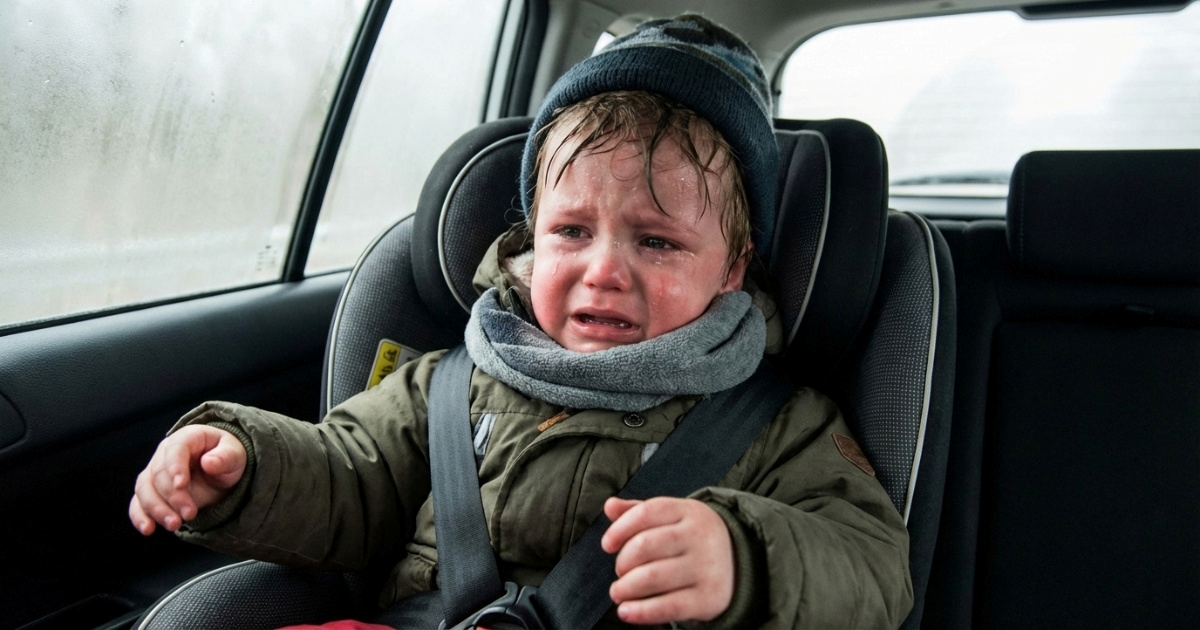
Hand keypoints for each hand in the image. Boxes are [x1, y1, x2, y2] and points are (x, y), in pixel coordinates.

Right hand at [129, 424, 246, 535]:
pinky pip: (138, 503)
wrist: (221, 471)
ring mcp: (154, 472)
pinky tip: (148, 529)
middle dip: (173, 497)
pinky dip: (139, 516)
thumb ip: (225, 457)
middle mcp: (165, 453)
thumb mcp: (235, 455)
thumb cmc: (227, 457)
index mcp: (186, 438)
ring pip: (145, 489)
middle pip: (159, 474)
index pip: (175, 449)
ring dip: (156, 509)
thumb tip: (209, 463)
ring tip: (174, 525)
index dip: (175, 467)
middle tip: (189, 514)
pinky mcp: (151, 492)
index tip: (182, 485)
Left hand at [601, 497, 734, 624]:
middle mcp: (700, 536)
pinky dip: (641, 611)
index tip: (607, 545)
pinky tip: (626, 611)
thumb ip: (638, 511)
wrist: (740, 563)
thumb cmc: (692, 539)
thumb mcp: (672, 518)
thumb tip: (609, 506)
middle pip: (645, 546)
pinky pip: (668, 607)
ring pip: (652, 577)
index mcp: (689, 511)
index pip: (646, 513)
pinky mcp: (708, 598)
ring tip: (618, 592)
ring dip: (625, 587)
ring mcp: (706, 567)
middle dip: (623, 562)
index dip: (619, 529)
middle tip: (620, 571)